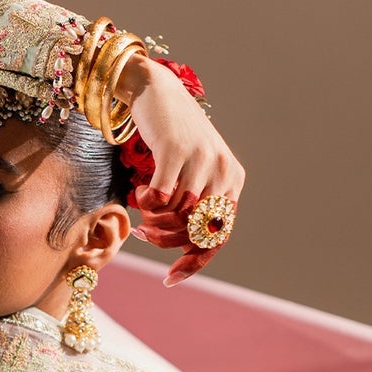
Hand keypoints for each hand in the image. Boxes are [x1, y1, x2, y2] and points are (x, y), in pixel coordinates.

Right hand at [118, 55, 244, 286]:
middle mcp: (224, 169)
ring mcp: (202, 159)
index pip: (218, 236)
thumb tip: (186, 251)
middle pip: (197, 231)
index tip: (170, 279)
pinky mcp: (177, 150)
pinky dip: (146, 204)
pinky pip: (161, 197)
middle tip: (144, 234)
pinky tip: (139, 193)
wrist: (156, 92)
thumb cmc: (172, 139)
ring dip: (153, 223)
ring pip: (179, 216)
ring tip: (142, 212)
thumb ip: (195, 207)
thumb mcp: (193, 173)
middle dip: (166, 242)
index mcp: (233, 180)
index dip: (194, 263)